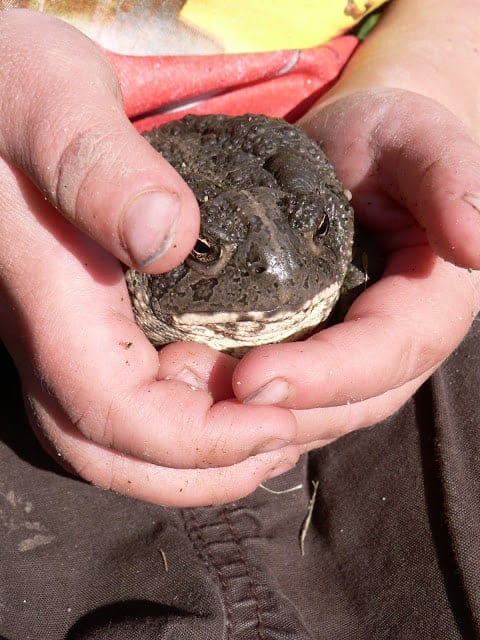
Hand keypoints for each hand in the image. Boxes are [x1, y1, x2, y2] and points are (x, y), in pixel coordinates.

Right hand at [0, 9, 299, 505]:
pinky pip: (129, 401)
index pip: (117, 414)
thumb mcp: (52, 99)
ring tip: (270, 432)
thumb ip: (98, 167)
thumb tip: (166, 238)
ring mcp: (64, 334)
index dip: (201, 439)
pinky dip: (186, 417)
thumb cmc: (10, 81)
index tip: (280, 420)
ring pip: (120, 440)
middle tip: (283, 442)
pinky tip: (231, 388)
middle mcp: (51, 334)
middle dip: (205, 469)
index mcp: (47, 295)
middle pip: (115, 453)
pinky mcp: (83, 324)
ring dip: (199, 455)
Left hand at [230, 88, 479, 447]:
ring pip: (313, 419)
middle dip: (275, 413)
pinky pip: (286, 408)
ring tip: (180, 402)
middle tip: (195, 399)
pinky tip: (196, 408)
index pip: (384, 354)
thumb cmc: (385, 142)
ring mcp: (356, 365)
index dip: (323, 375)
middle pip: (345, 405)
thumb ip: (448, 177)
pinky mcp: (318, 364)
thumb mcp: (416, 140)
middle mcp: (397, 350)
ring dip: (250, 425)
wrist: (356, 160)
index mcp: (431, 304)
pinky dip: (244, 418)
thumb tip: (476, 244)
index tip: (251, 378)